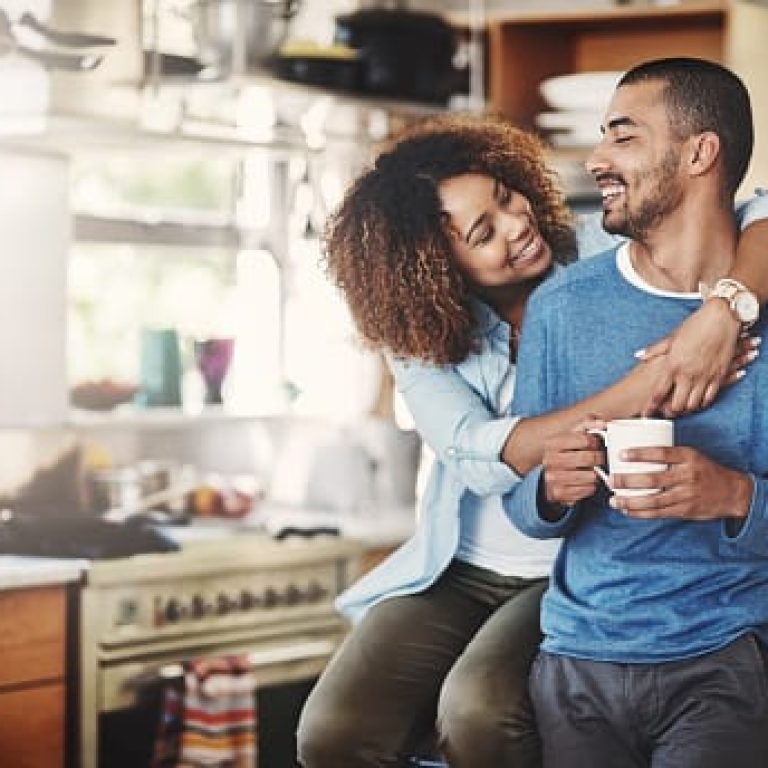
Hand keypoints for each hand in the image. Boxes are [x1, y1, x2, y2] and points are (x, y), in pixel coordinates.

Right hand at [542, 418, 604, 508]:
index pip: (584, 439)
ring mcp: (552, 477)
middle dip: (598, 459)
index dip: (595, 442)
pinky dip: (591, 487)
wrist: (552, 476)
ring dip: (595, 474)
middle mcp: (549, 460)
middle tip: (600, 459)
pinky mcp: (558, 493)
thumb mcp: (574, 436)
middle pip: (587, 458)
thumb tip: (602, 423)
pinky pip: (586, 490)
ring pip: (589, 476)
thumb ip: (588, 425)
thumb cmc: (568, 453)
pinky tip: (587, 482)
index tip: (595, 444)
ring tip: (593, 471)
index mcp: (552, 443)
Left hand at [608, 445, 752, 520]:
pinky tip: (627, 511)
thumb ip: (667, 454)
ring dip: (630, 502)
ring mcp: (686, 495)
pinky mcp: (685, 510)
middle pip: (653, 479)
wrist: (731, 492)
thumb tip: (633, 445)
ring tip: (614, 500)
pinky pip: (659, 513)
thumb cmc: (703, 469)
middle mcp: (687, 476)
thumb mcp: (690, 455)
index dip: (640, 453)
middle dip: (628, 481)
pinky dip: (641, 513)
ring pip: (654, 500)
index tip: (621, 454)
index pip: (662, 453)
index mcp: (688, 457)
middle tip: (611, 480)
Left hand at [637, 299, 760, 416]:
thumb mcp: (672, 337)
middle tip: (666, 413)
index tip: (646, 414)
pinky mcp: (719, 375)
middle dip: (670, 411)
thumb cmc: (695, 326)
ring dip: (686, 408)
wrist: (720, 318)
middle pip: (676, 404)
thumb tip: (639, 356)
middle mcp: (687, 373)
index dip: (651, 406)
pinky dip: (703, 403)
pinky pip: (710, 397)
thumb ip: (655, 350)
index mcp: (672, 365)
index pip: (658, 393)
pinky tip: (698, 401)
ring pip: (693, 404)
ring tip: (681, 408)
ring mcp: (704, 376)